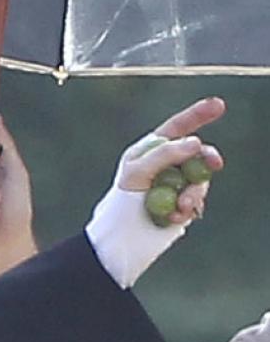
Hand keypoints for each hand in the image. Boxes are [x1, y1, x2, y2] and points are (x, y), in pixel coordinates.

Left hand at [113, 96, 224, 224]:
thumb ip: (165, 154)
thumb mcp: (138, 172)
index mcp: (151, 150)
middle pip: (197, 153)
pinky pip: (197, 199)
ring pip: (200, 178)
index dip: (197, 115)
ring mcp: (176, 182)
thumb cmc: (122, 200)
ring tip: (181, 206)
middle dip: (207, 158)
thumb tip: (196, 142)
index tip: (218, 104)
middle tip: (215, 163)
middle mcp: (166, 164)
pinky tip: (174, 216)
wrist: (123, 236)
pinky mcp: (182, 201)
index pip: (177, 127)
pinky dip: (189, 207)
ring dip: (194, 192)